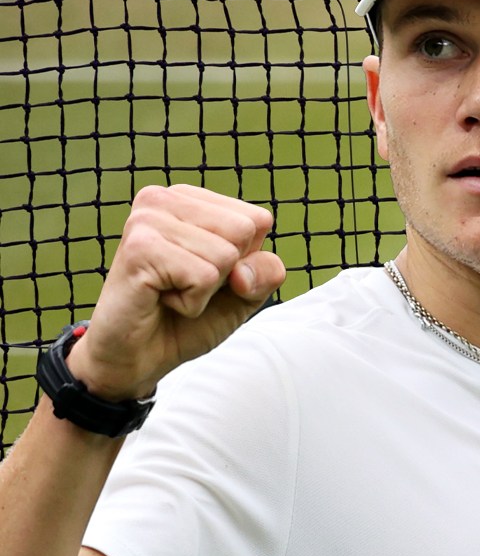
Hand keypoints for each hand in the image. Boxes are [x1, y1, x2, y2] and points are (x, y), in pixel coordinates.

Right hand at [64, 185, 285, 400]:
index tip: (206, 274)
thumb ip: (266, 271)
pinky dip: (191, 302)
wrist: (139, 356)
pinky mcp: (139, 248)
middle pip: (244, 232)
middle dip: (227, 273)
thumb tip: (242, 270)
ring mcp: (147, 220)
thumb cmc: (189, 317)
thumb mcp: (246, 292)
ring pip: (225, 255)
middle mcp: (164, 199)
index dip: (246, 261)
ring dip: (206, 290)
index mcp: (190, 199)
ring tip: (170, 292)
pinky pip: (203, 277)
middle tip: (185, 284)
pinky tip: (160, 299)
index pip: (258, 219)